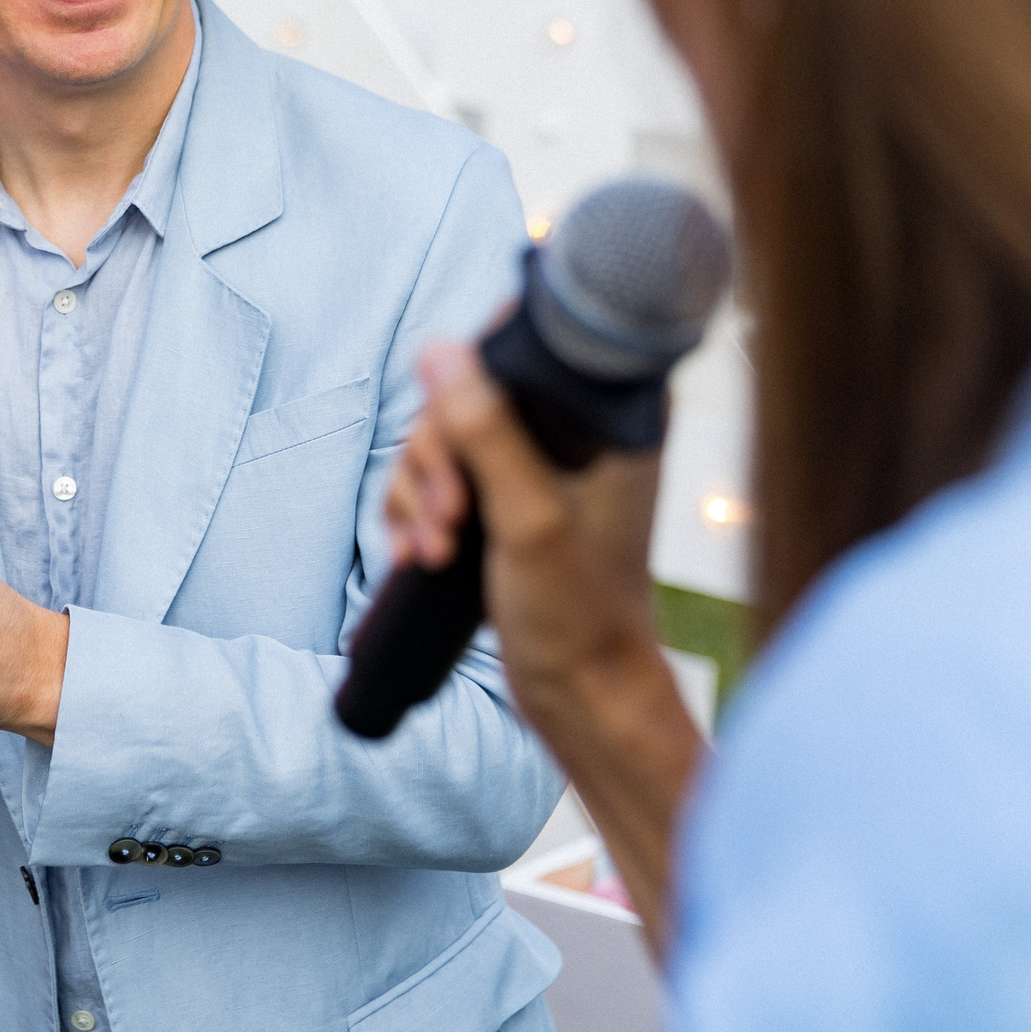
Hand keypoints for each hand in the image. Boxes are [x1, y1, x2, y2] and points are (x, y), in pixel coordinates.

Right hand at [385, 339, 702, 947]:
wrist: (584, 693)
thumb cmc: (578, 613)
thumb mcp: (527, 519)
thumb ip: (487, 433)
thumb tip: (439, 351)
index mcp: (611, 412)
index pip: (524, 338)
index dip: (470, 377)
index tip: (458, 446)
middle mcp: (579, 425)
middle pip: (467, 390)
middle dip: (436, 458)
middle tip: (448, 519)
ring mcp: (542, 462)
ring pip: (445, 437)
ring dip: (421, 493)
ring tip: (432, 551)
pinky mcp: (513, 496)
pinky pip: (443, 476)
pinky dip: (420, 511)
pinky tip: (419, 553)